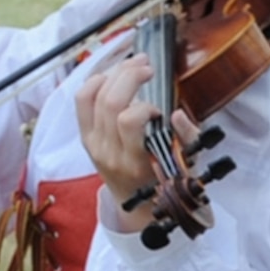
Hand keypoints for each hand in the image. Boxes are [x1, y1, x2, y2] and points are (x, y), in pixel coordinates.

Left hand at [74, 52, 181, 204]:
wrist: (137, 204)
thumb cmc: (164, 181)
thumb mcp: (185, 165)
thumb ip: (187, 138)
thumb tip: (177, 114)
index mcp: (136, 162)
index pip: (129, 121)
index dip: (145, 106)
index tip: (159, 110)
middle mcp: (110, 153)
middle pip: (110, 101)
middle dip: (130, 75)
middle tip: (148, 67)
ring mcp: (94, 144)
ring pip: (95, 95)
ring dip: (116, 73)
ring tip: (134, 65)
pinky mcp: (85, 137)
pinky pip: (81, 100)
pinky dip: (95, 81)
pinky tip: (112, 76)